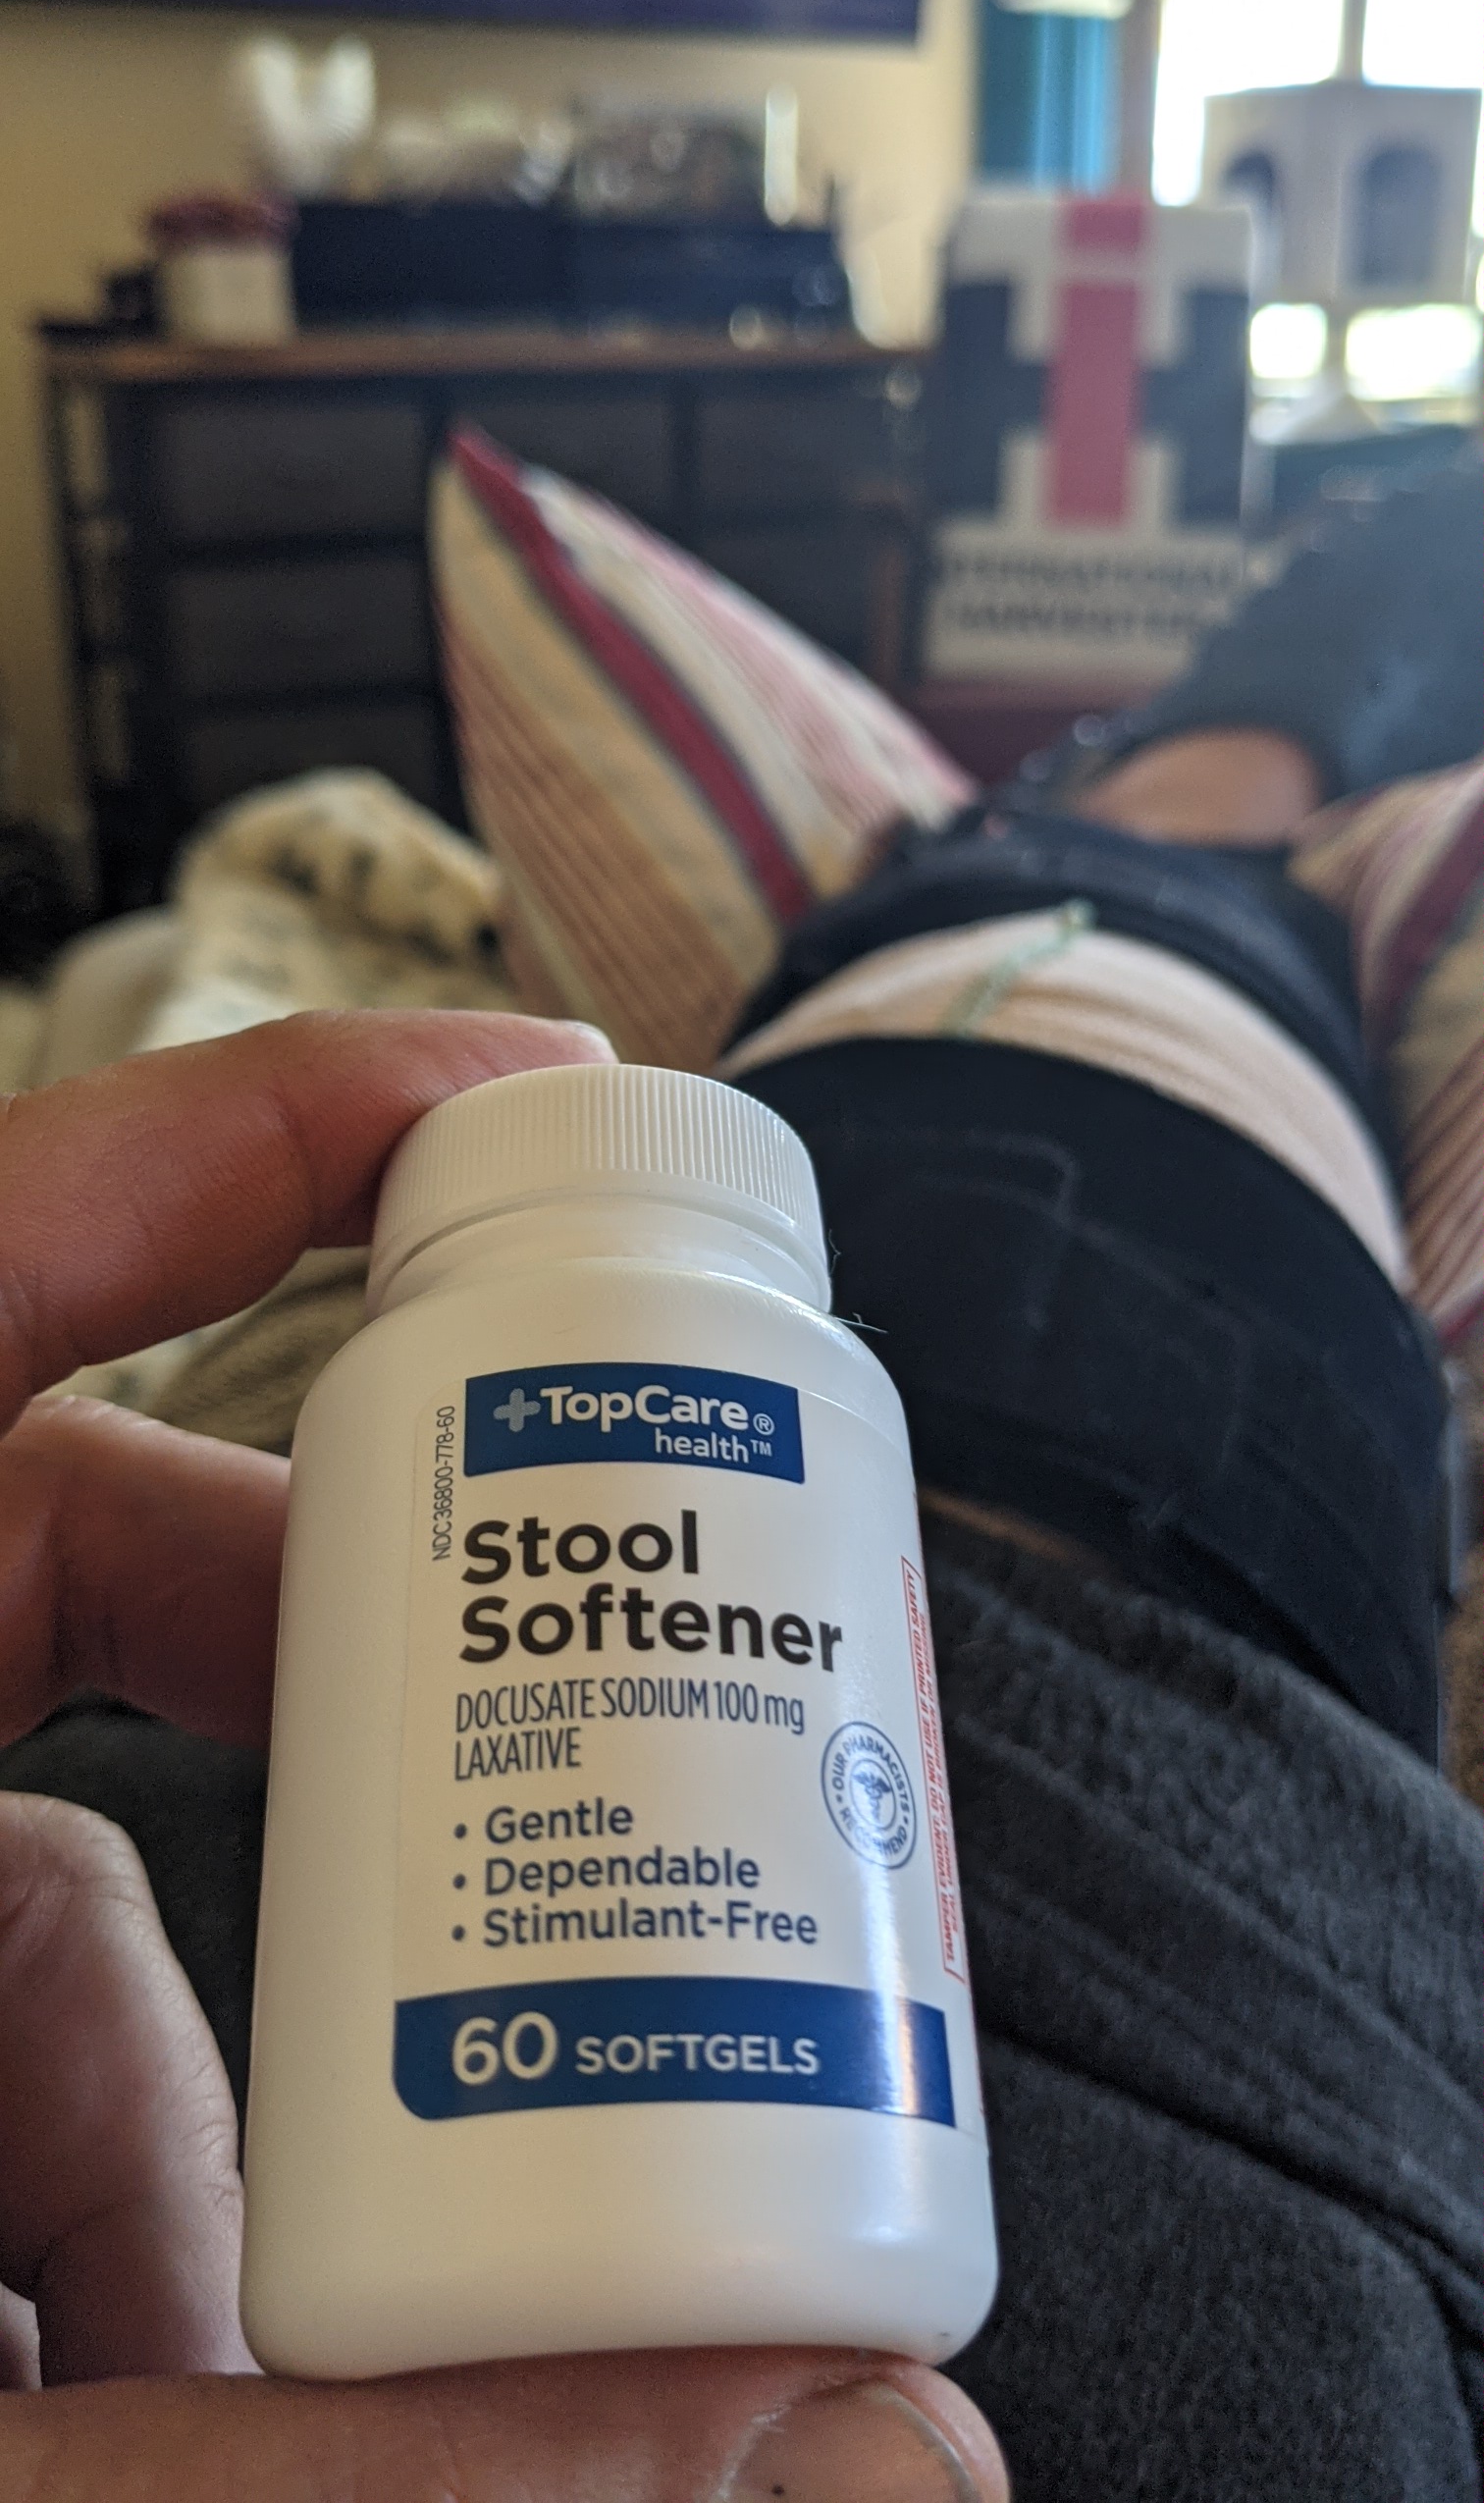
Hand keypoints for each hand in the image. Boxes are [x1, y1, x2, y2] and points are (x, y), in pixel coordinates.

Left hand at [0, 1010, 1007, 2502]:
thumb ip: (363, 2468)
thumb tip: (854, 2465)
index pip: (12, 1243)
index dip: (279, 1119)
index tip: (546, 1092)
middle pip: (111, 1548)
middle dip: (401, 1681)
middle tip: (631, 1780)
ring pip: (73, 1856)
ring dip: (257, 2078)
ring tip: (347, 2335)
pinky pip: (16, 2000)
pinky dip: (136, 2164)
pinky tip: (221, 2368)